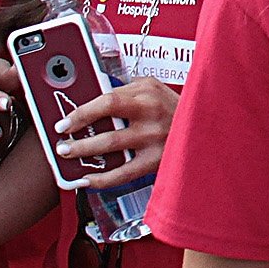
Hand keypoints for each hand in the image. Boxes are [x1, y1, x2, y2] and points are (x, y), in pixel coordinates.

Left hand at [53, 78, 178, 189]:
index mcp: (146, 93)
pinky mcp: (157, 160)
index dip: (82, 112)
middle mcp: (150, 115)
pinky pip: (124, 173)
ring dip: (86, 153)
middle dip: (78, 138)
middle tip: (62, 143)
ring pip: (112, 147)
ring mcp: (154, 139)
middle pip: (107, 126)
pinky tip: (88, 180)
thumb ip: (125, 91)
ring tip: (70, 157)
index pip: (107, 101)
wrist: (206, 124)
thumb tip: (93, 101)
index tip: (65, 121)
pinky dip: (103, 179)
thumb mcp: (152, 87)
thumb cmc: (174, 105)